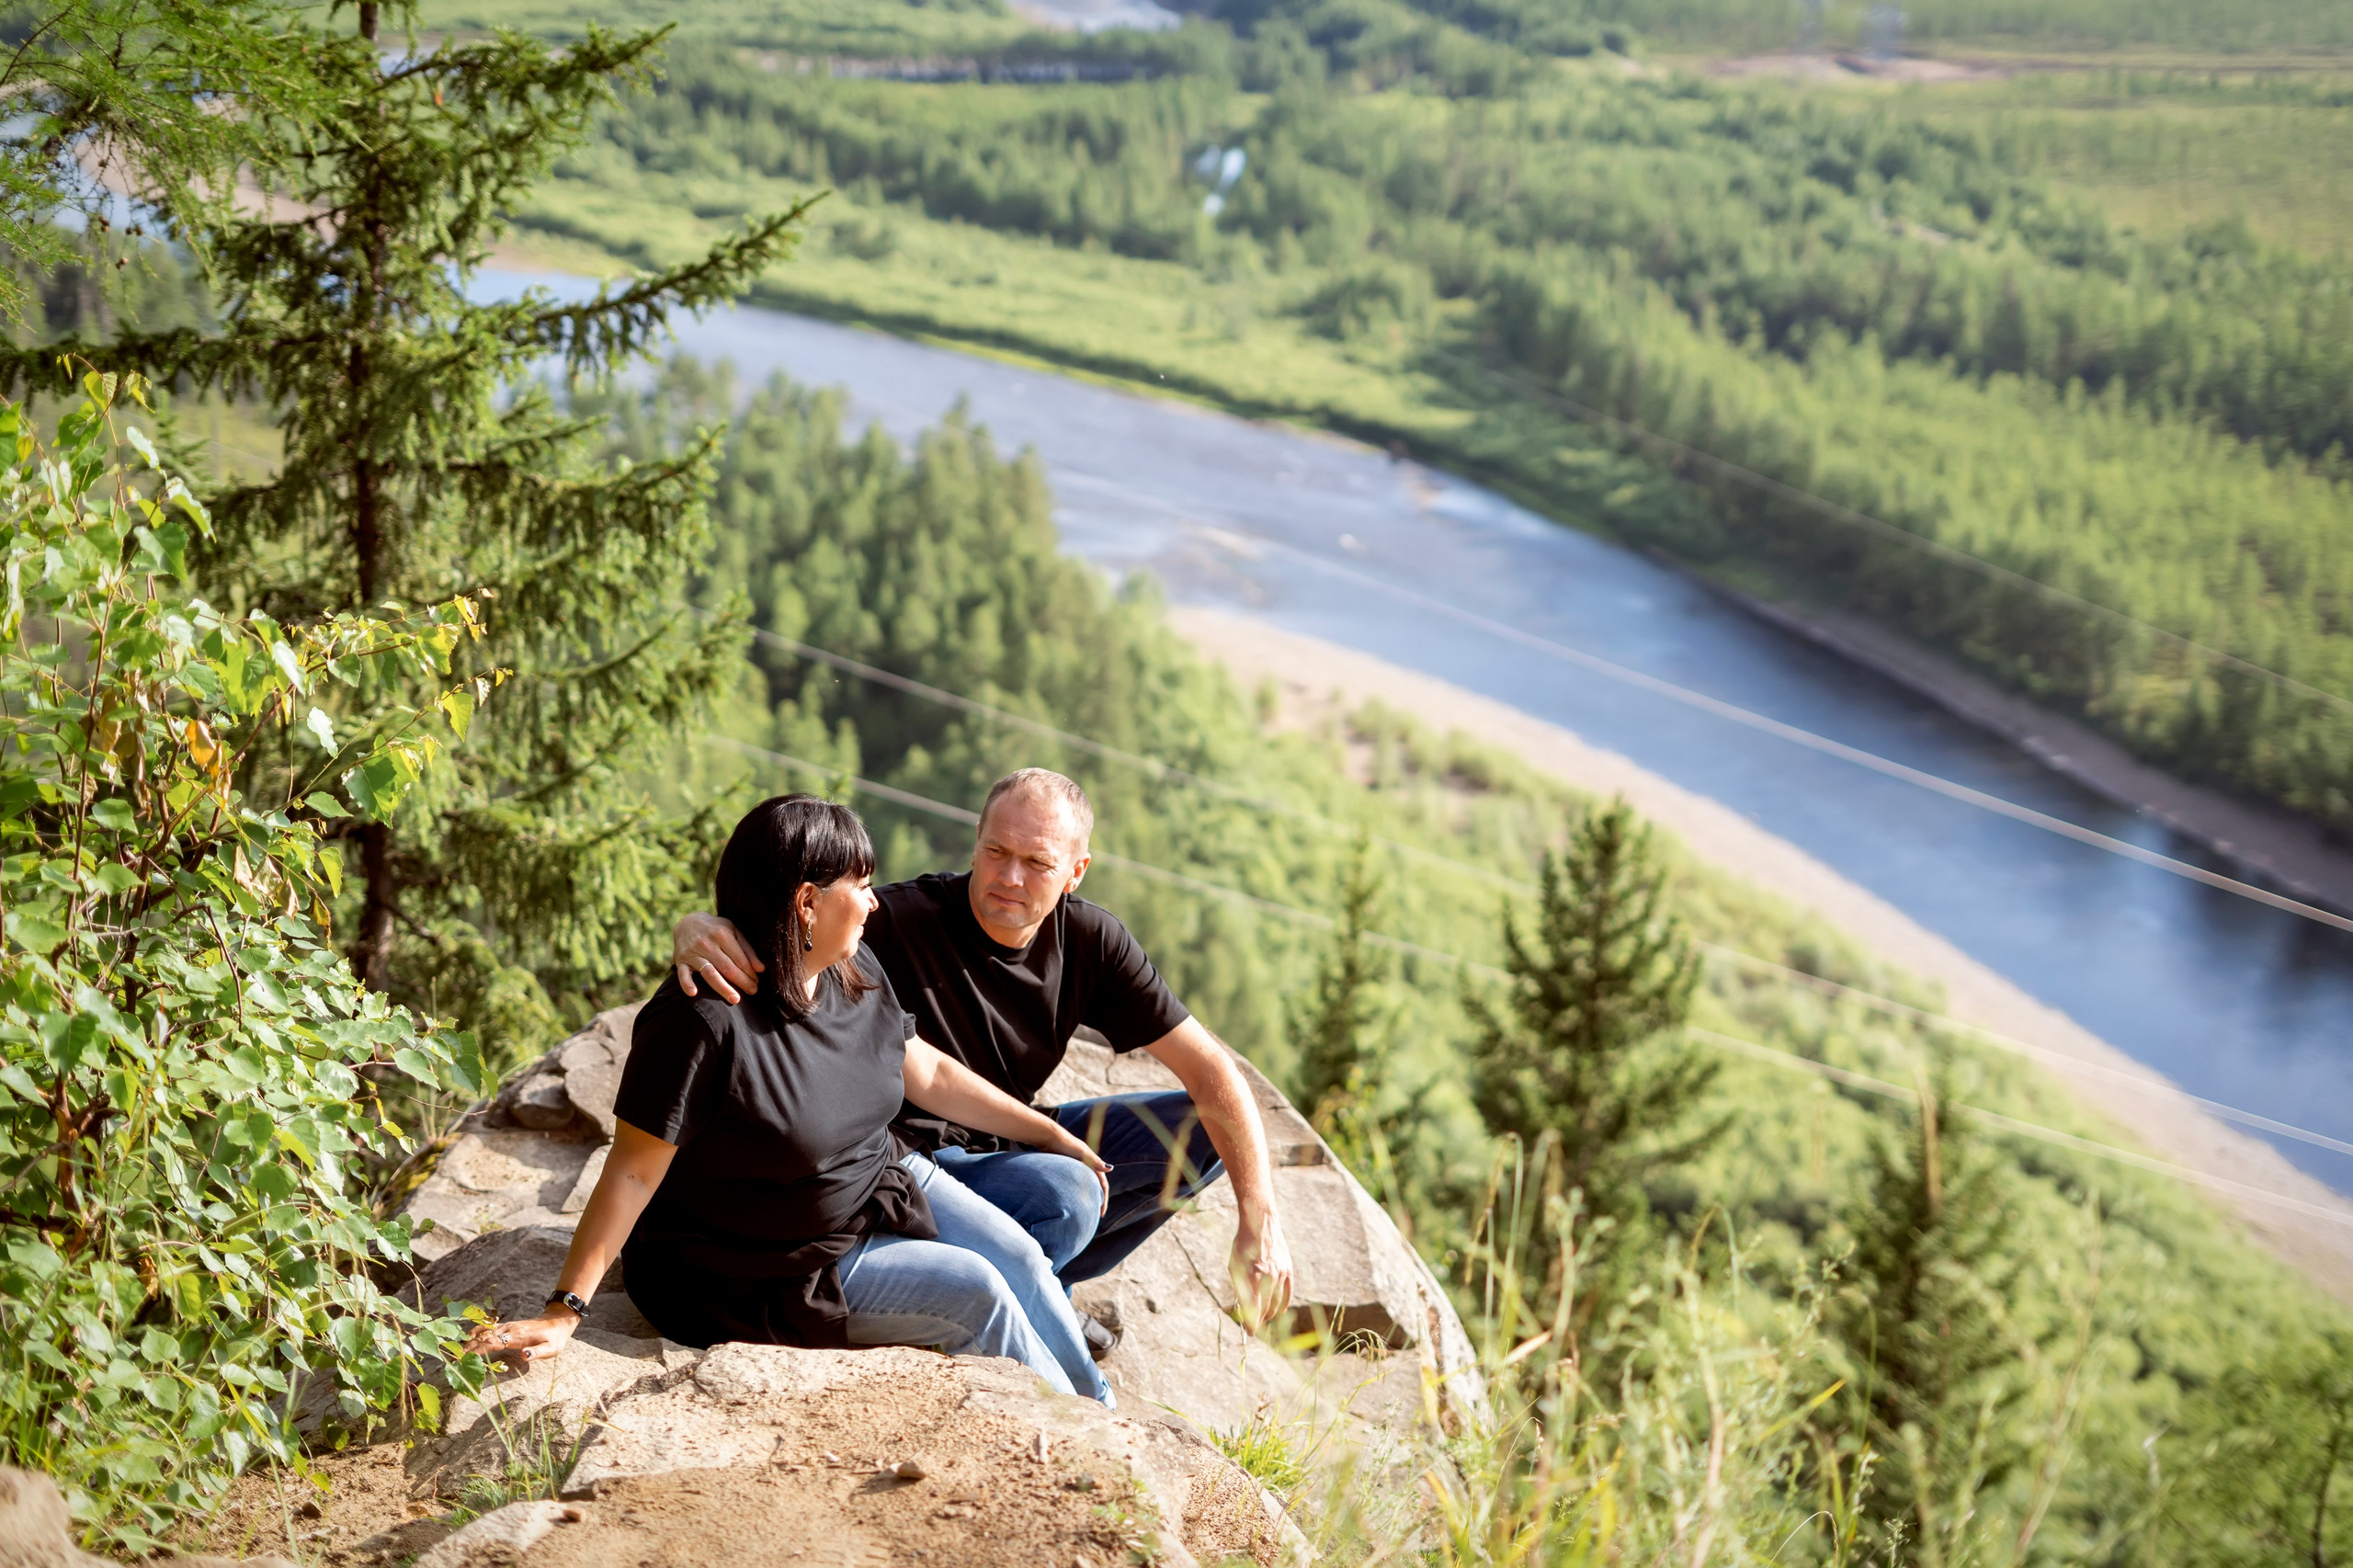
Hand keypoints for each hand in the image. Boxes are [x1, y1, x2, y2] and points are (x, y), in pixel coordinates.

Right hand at [464, 1309, 577, 1367]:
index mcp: (517, 1335)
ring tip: (456, 1349)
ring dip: (471, 1339)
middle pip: (485, 1337)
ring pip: (485, 1331)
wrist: (559, 1321)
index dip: (479, 1349)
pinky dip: (477, 1333)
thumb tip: (524, 1355)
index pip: (494, 1342)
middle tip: (453, 1356)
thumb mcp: (551, 1349)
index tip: (465, 1356)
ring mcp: (508, 1326)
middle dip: (469, 1346)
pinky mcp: (508, 1327)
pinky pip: (489, 1329)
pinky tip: (468, 1337)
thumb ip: (538, 1353)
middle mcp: (510, 1329)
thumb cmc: (555, 1339)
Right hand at [673, 912, 760, 1002]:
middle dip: (742, 982)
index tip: (757, 982)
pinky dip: (687, 984)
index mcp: (722, 935)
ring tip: (735, 999)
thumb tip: (761, 969)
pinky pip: (682, 974)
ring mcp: (693, 953)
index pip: (739, 959)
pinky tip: (693, 993)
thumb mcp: (733, 931)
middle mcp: (707, 944)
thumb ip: (747, 950)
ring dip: (723, 988)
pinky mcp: (680, 960)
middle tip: (753, 991)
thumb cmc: (716, 929)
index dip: (750, 972)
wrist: (687, 923)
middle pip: (727, 968)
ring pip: (709, 973)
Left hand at [1049, 1130, 1111, 1215]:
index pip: (1103, 1185)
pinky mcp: (1067, 1167)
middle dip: (1098, 1199)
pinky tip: (1071, 1199)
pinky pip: (1075, 1183)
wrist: (1049, 1136)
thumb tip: (1111, 1168)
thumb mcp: (1082, 1153)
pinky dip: (1076, 1192)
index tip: (1101, 1213)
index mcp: (1092, 1163)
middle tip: (1096, 1215)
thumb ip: (1096, 1161)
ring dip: (1088, 1195)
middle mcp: (1086, 1165)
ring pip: (1085, 1184)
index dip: (1104, 1199)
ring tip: (1085, 1209)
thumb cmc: (1066, 1143)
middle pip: (1095, 1186)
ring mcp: (1077, 1166)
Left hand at [1229, 1208, 1293, 1333]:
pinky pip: (1288, 1291)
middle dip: (1260, 1319)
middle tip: (1254, 1326)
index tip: (1249, 1333)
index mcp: (1253, 1276)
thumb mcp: (1235, 1266)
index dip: (1252, 1323)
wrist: (1261, 1223)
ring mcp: (1280, 1273)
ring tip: (1264, 1319)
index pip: (1254, 1308)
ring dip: (1270, 1313)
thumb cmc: (1242, 1246)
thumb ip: (1239, 1287)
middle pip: (1266, 1307)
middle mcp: (1268, 1276)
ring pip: (1277, 1301)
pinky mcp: (1288, 1269)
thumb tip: (1241, 1309)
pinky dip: (1284, 1303)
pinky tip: (1280, 1311)